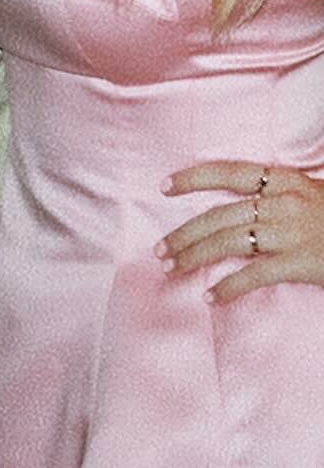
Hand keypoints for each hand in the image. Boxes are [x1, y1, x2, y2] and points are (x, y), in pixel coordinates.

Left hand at [158, 161, 323, 302]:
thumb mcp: (310, 194)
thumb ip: (276, 197)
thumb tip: (240, 209)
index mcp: (285, 179)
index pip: (228, 171)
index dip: (193, 178)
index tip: (164, 187)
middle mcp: (283, 201)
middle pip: (219, 215)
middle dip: (184, 233)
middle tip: (159, 249)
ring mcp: (291, 232)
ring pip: (228, 242)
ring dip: (194, 255)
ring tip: (173, 268)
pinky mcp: (301, 262)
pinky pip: (254, 275)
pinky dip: (229, 287)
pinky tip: (212, 296)